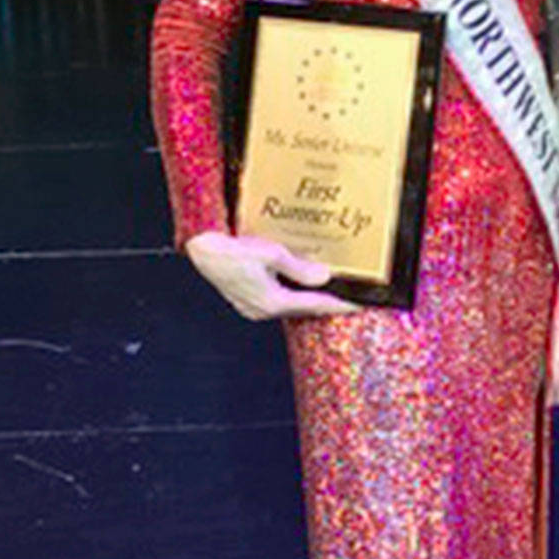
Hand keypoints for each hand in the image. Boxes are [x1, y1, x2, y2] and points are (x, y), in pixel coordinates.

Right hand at [185, 231, 359, 320]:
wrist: (200, 249)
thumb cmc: (231, 249)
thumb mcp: (271, 253)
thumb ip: (300, 268)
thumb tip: (323, 277)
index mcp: (272, 302)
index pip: (315, 305)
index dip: (339, 303)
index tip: (358, 304)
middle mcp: (263, 310)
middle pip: (303, 308)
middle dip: (325, 301)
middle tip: (348, 295)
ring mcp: (253, 307)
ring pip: (290, 304)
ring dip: (307, 296)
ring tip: (327, 287)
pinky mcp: (246, 300)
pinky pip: (277, 298)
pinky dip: (291, 292)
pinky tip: (298, 281)